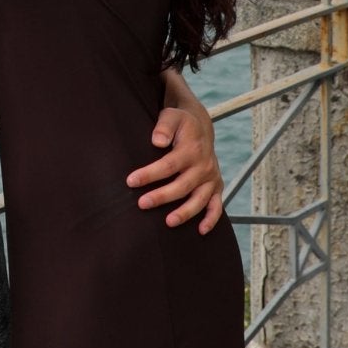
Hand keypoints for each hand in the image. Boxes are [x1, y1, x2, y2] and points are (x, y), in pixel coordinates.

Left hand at [127, 102, 223, 231]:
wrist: (200, 127)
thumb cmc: (179, 123)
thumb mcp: (171, 116)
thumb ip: (164, 126)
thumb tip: (157, 141)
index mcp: (191, 149)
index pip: (168, 165)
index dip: (150, 174)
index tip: (130, 181)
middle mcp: (204, 165)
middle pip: (182, 185)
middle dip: (162, 196)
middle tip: (141, 204)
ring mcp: (211, 178)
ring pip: (199, 199)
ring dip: (185, 212)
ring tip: (168, 222)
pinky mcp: (216, 187)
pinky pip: (216, 206)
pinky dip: (211, 219)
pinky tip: (200, 231)